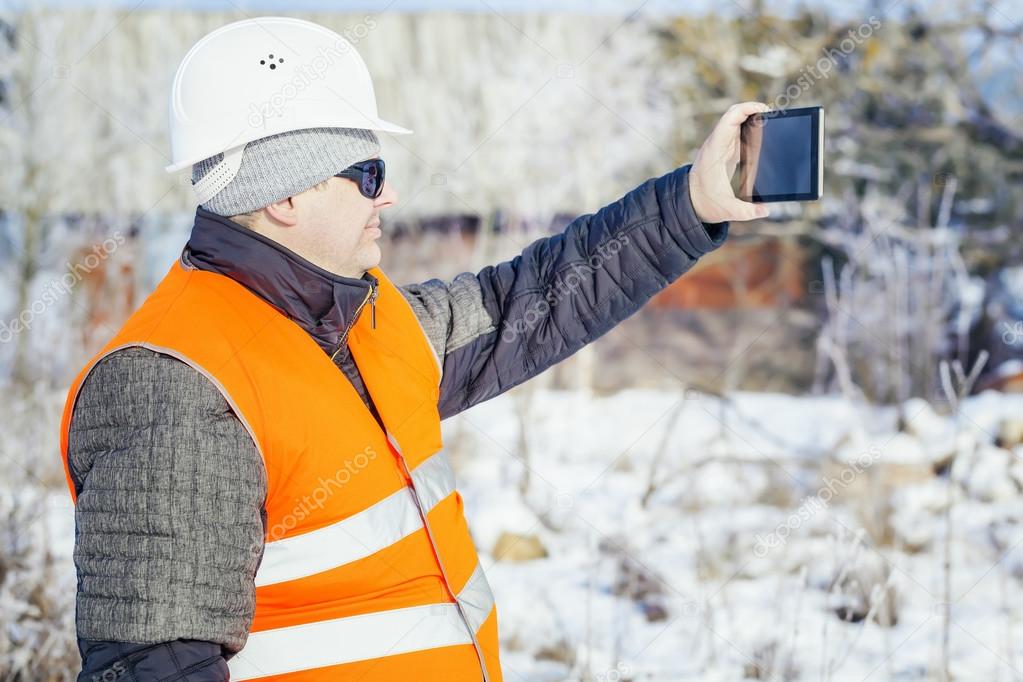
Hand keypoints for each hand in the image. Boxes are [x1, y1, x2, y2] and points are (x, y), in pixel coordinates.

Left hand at [689, 101, 770, 222]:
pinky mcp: (725, 151)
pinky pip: (738, 132)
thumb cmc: (704, 204)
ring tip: (773, 125)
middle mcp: (716, 143)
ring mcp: (720, 145)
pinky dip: (751, 129)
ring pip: (736, 122)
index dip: (747, 109)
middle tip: (774, 117)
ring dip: (753, 119)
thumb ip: (746, 212)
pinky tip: (764, 137)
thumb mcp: (725, 210)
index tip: (765, 110)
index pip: (729, 119)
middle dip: (754, 111)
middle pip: (734, 115)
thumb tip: (766, 210)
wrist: (688, 202)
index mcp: (714, 150)